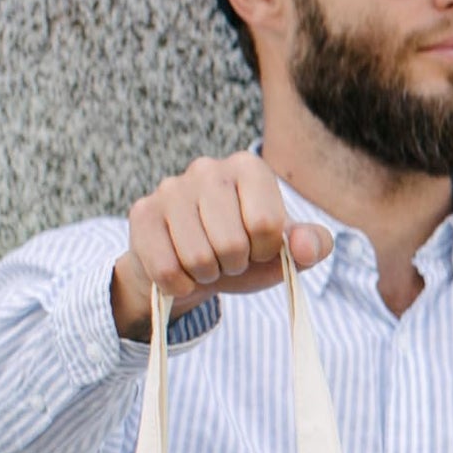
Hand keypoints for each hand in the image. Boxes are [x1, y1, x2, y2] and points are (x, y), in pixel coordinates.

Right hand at [112, 151, 333, 341]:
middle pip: (231, 244)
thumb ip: (310, 246)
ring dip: (206, 275)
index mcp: (248, 167)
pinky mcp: (142, 214)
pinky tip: (181, 271)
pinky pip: (166, 269)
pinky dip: (179, 284)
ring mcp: (170, 188)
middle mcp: (207, 168)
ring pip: (197, 259)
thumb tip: (306, 246)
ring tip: (206, 263)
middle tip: (228, 258)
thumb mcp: (282, 251)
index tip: (257, 247)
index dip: (266, 251)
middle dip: (234, 265)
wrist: (190, 265)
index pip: (267, 225)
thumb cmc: (243, 251)